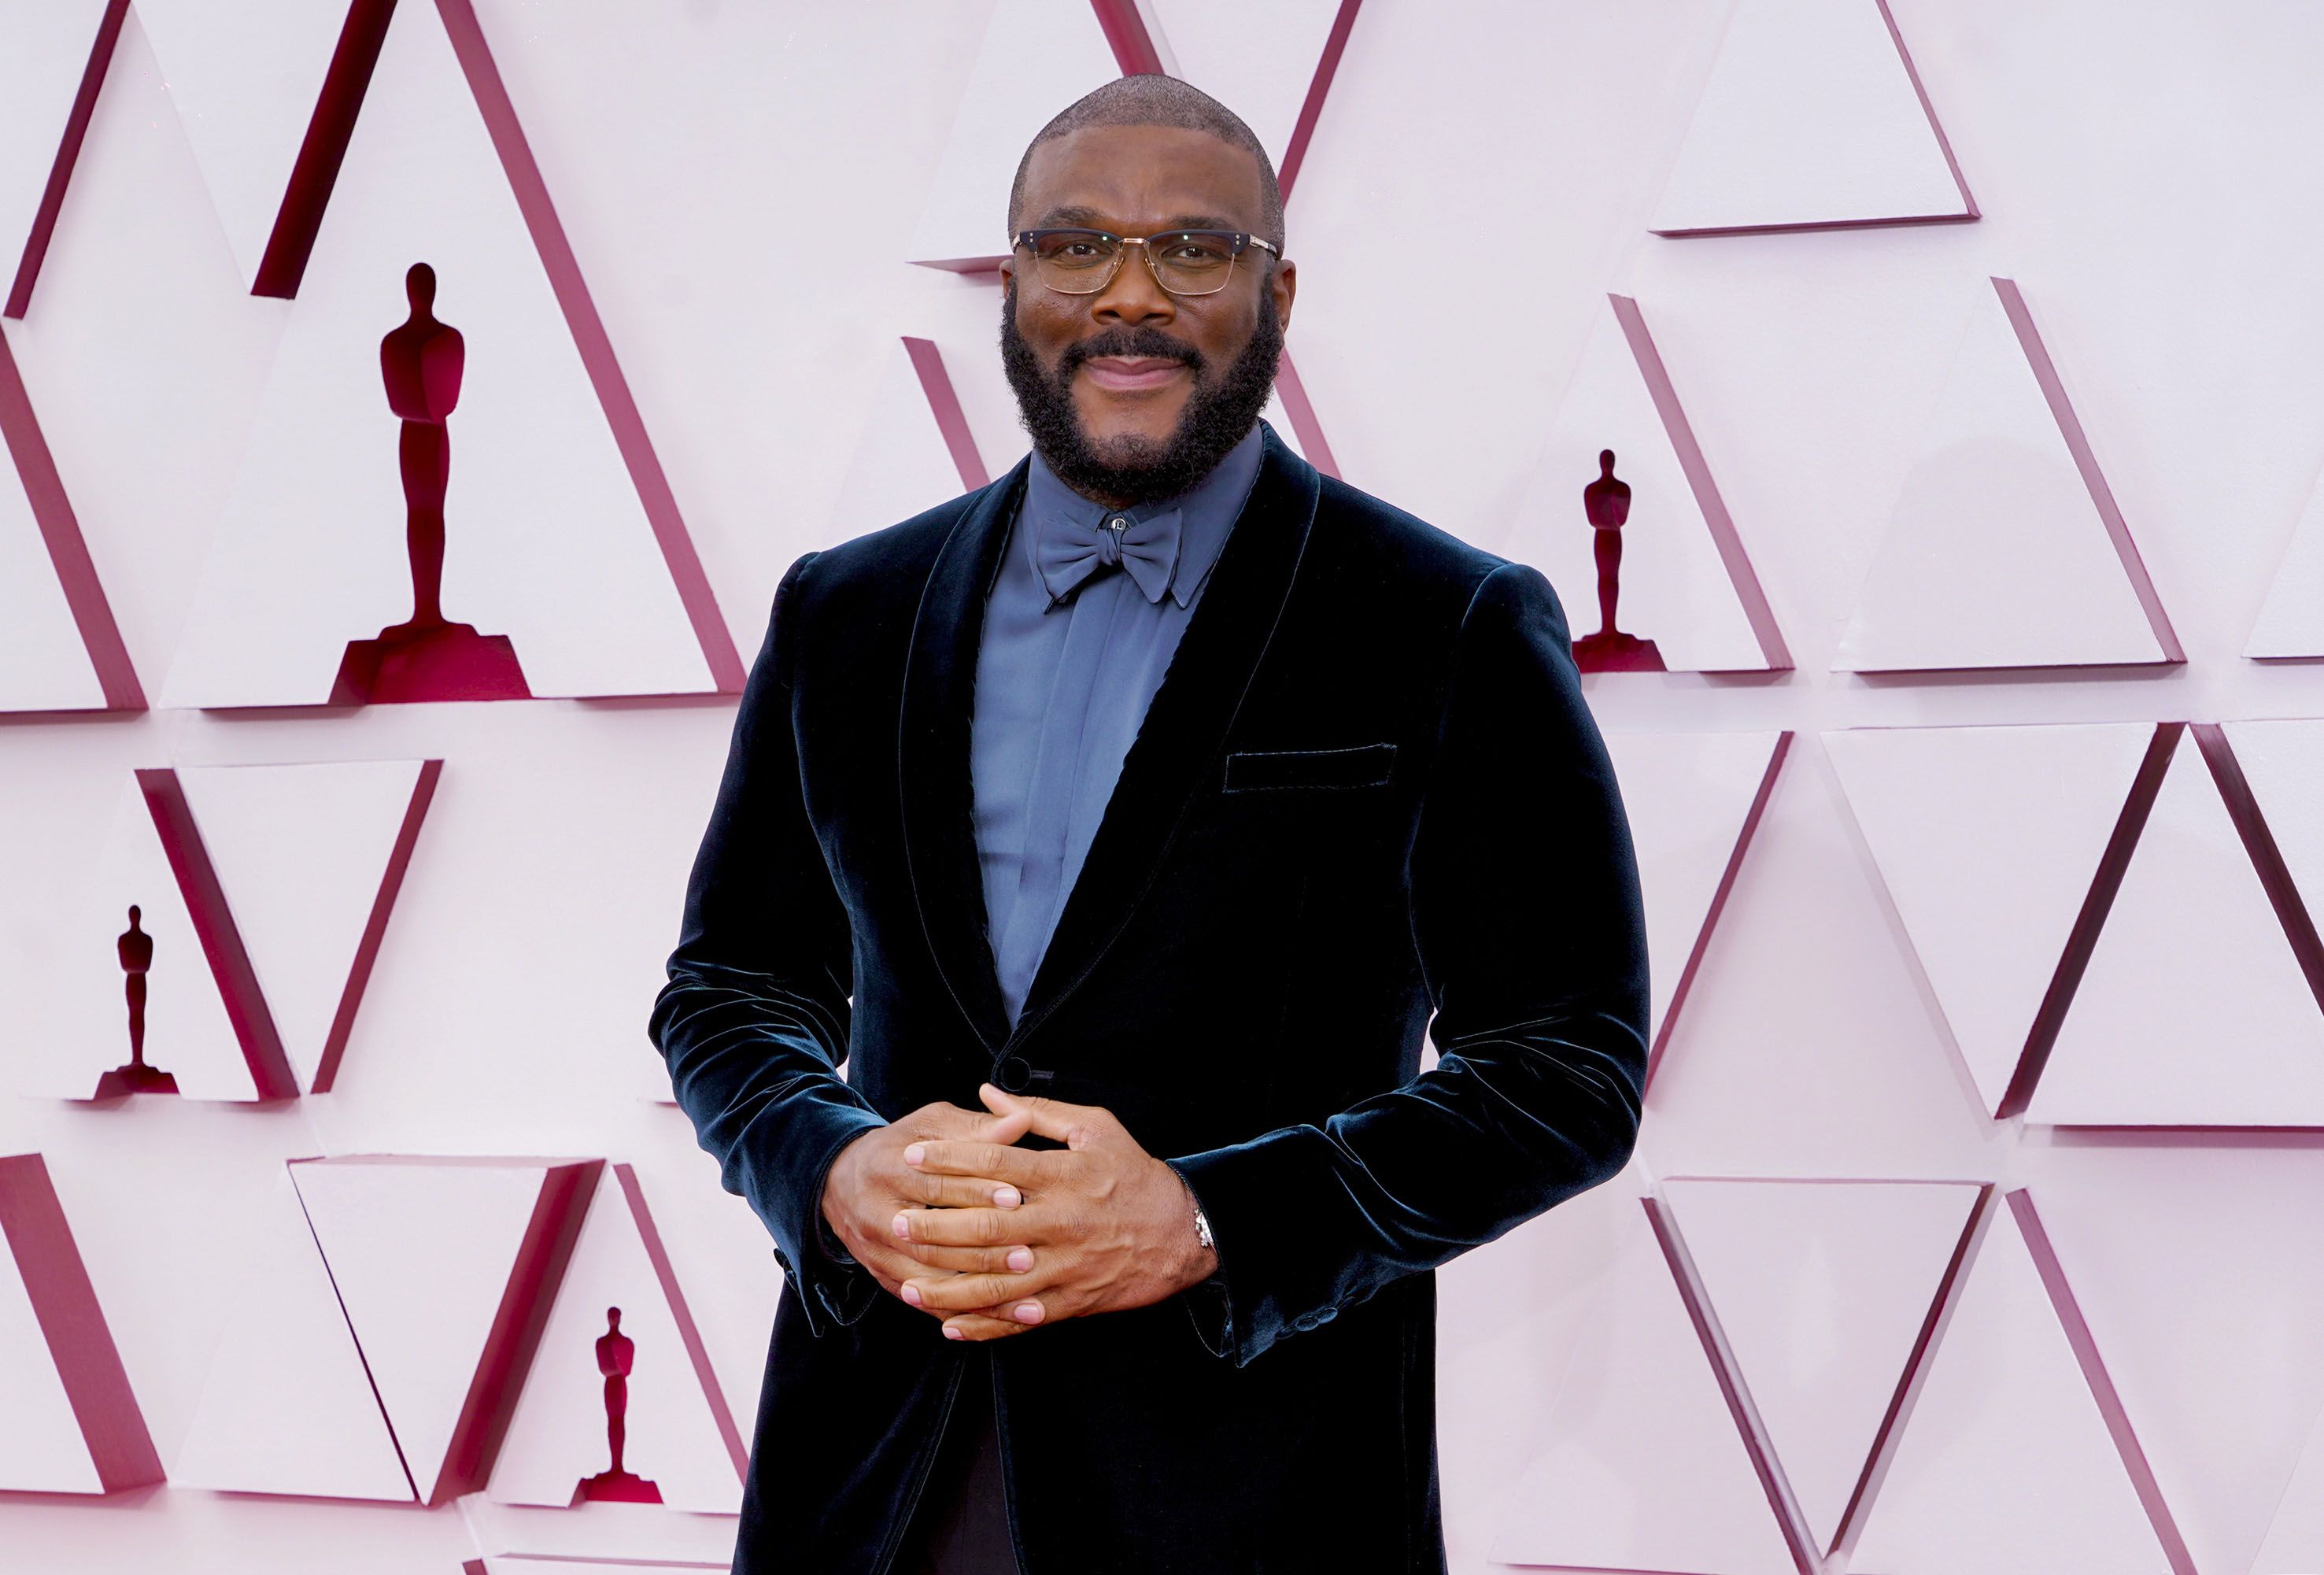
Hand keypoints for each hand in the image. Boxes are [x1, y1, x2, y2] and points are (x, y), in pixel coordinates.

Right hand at [819, 1098, 1039, 1303]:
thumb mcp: (931, 1126)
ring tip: (1021, 1285)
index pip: (935, 1186)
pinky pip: (925, 1303)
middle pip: (932, 1241)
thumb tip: (1023, 1120)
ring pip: (928, 1279)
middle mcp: (877, 1216)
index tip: (1017, 1198)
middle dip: (982, 1249)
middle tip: (1028, 1253)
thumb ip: (976, 1128)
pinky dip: (962, 1311)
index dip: (976, 1191)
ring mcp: (878, 1253)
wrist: (840, 1182)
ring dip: (976, 1288)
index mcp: (887, 1169)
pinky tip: (998, 1314)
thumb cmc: (902, 1147)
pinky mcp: (885, 1279)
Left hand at [890, 1082, 1220, 1341]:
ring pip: (996, 1281)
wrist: (1183, 1232)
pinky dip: (984, 1325)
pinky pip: (1020, 1318)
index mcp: (1063, 1175)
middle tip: (895, 1223)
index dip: (950, 1159)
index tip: (912, 1156)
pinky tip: (949, 1325)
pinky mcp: (1071, 1300)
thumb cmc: (1134, 1173)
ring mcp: (1064, 1265)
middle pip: (987, 1226)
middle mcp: (1060, 1221)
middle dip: (936, 1227)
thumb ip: (1039, 1112)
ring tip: (907, 1284)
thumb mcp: (1096, 1128)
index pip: (995, 1166)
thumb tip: (989, 1093)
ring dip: (947, 1286)